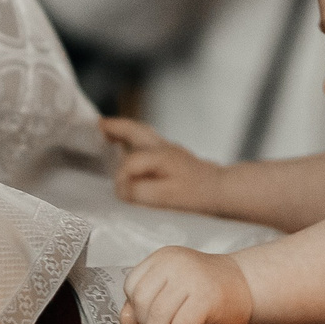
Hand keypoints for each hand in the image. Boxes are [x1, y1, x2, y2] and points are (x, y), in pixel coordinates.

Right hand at [101, 116, 223, 212]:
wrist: (225, 191)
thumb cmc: (197, 196)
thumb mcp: (166, 197)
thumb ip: (140, 191)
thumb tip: (121, 188)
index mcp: (160, 156)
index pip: (128, 164)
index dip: (121, 180)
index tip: (121, 194)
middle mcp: (164, 148)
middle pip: (135, 131)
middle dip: (116, 128)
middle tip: (99, 125)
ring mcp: (170, 150)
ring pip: (143, 134)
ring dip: (125, 131)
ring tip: (108, 130)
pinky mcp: (176, 157)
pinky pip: (150, 143)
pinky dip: (136, 140)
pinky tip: (131, 148)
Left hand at [122, 246, 253, 323]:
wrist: (247, 286)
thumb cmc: (208, 290)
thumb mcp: (173, 289)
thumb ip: (147, 301)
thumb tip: (125, 320)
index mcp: (164, 258)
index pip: (132, 284)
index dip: (134, 309)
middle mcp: (176, 263)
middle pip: (144, 302)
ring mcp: (192, 278)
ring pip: (159, 317)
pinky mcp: (206, 297)